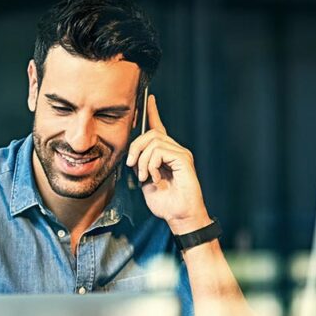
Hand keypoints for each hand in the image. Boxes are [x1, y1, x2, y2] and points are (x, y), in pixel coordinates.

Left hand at [125, 94, 209, 234]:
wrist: (179, 216)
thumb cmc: (165, 203)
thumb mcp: (146, 181)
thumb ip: (140, 165)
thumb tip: (132, 156)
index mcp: (166, 154)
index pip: (159, 128)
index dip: (153, 113)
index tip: (149, 99)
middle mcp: (175, 150)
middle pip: (151, 133)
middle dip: (136, 147)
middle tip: (132, 165)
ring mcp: (181, 154)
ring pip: (153, 142)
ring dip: (143, 161)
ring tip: (146, 177)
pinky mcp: (183, 159)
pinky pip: (160, 151)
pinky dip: (152, 165)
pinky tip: (155, 178)